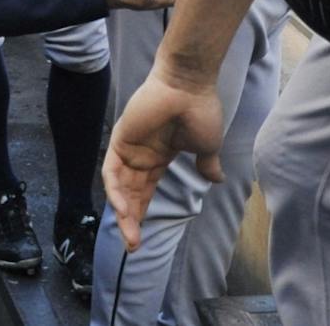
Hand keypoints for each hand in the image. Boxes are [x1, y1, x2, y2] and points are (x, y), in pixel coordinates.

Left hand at [103, 64, 226, 249]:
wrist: (190, 84)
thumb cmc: (200, 110)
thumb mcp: (207, 145)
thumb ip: (207, 164)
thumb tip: (217, 179)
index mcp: (158, 157)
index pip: (145, 192)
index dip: (142, 214)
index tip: (143, 240)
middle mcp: (140, 155)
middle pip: (130, 194)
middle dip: (130, 221)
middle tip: (134, 246)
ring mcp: (128, 147)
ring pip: (119, 188)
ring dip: (123, 212)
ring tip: (130, 235)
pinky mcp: (120, 139)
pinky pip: (111, 172)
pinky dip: (115, 191)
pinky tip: (124, 209)